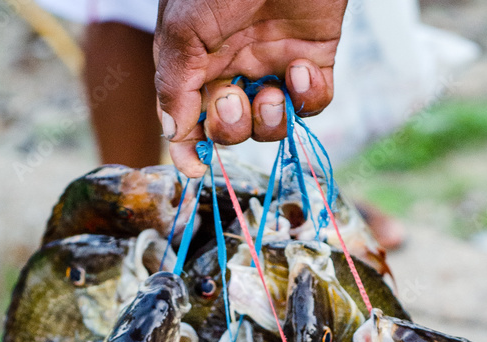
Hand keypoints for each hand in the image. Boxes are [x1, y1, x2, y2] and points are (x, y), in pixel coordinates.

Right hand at [154, 0, 347, 175]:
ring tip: (273, 92)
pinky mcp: (312, 60)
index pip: (189, 118)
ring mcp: (273, 64)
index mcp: (196, 60)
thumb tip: (174, 133)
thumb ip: (175, 83)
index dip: (190, 148)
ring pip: (271, 124)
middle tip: (235, 99)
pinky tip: (301, 70)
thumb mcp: (184, 29)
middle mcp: (234, 67)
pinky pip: (311, 104)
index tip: (196, 168)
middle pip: (229, 128)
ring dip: (270, 120)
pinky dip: (307, 98)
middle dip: (230, 128)